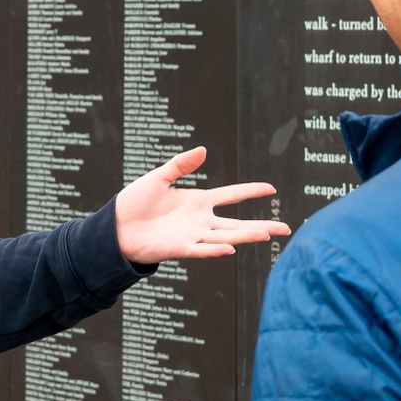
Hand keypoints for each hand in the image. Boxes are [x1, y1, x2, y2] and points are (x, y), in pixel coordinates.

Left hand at [115, 147, 289, 262]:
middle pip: (237, 223)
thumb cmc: (134, 203)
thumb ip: (181, 165)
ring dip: (246, 236)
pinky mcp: (179, 248)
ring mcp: (192, 236)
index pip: (231, 195)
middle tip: (286, 227)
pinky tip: (231, 248)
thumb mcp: (158, 177)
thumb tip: (203, 150)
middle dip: (262, 225)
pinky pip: (201, 250)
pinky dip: (215, 250)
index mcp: (197, 202)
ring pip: (226, 237)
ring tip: (268, 234)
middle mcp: (200, 220)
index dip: (250, 191)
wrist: (115, 227)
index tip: (271, 188)